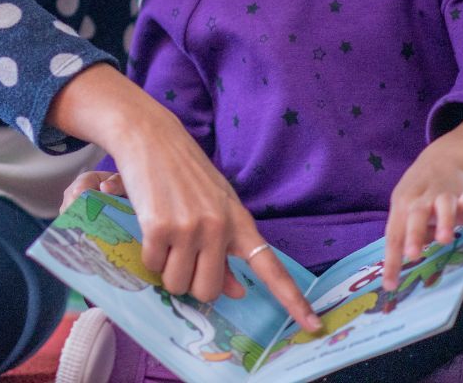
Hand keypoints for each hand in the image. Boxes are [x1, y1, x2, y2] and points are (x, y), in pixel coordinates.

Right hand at [48, 65, 320, 330]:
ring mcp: (189, 228)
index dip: (292, 299)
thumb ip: (226, 249)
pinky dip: (149, 255)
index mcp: (239, 221)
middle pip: (209, 291)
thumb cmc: (184, 171)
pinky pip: (153, 265)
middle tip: (183, 255)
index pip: (270, 267)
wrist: (150, 135)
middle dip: (192, 282)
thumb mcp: (215, 204)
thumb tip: (236, 291)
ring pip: (178, 283)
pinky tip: (151, 225)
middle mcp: (218, 228)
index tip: (313, 326)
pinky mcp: (159, 227)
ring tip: (165, 236)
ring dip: (168, 269)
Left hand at [382, 149, 462, 290]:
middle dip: (413, 234)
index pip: (394, 234)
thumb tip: (402, 264)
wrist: (444, 159)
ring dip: (443, 220)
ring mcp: (444, 192)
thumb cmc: (421, 195)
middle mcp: (421, 198)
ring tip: (444, 239)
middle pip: (414, 214)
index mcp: (402, 204)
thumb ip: (407, 235)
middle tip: (412, 255)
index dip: (391, 260)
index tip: (390, 285)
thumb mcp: (407, 210)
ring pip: (443, 204)